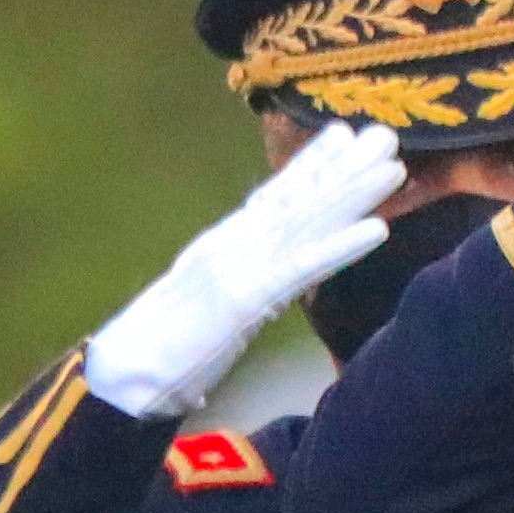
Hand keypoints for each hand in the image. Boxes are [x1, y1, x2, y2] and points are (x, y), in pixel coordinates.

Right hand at [79, 124, 406, 418]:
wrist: (119, 379)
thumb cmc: (150, 358)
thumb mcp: (198, 318)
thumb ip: (226, 302)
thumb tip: (241, 306)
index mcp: (220, 248)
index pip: (272, 199)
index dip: (310, 166)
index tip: (343, 137)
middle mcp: (232, 247)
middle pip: (297, 201)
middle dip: (342, 168)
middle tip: (385, 133)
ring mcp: (239, 268)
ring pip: (307, 224)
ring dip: (354, 195)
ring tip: (394, 167)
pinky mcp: (247, 299)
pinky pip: (303, 269)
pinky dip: (341, 247)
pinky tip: (378, 230)